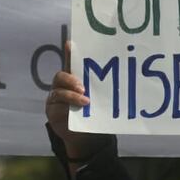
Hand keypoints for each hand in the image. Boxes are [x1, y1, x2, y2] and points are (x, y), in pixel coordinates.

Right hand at [45, 42, 108, 160]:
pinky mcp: (52, 110)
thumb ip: (107, 87)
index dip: (70, 54)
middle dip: (72, 79)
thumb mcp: (102, 98)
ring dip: (72, 95)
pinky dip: (69, 105)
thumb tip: (127, 74)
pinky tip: (81, 107)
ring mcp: (56, 97)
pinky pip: (57, 106)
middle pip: (61, 76)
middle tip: (84, 87)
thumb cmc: (94, 112)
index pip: (72, 63)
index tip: (71, 44)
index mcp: (75, 78)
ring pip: (58, 91)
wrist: (85, 135)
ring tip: (86, 100)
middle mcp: (63, 85)